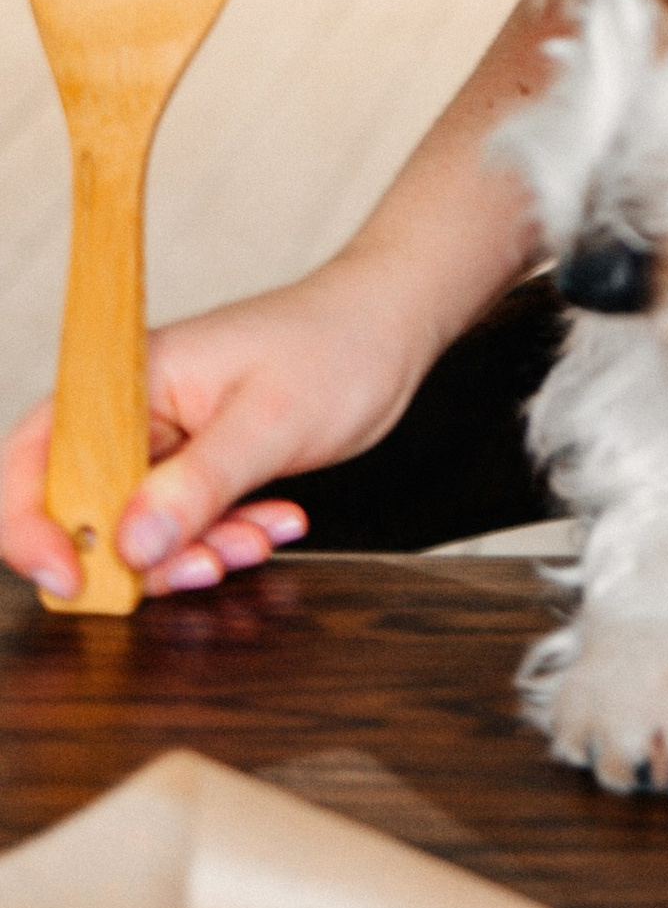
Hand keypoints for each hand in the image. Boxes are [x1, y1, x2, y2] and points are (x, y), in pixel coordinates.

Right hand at [0, 267, 420, 601]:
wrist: (393, 326)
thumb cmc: (335, 344)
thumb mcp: (271, 421)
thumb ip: (200, 485)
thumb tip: (132, 547)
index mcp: (127, 381)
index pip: (34, 456)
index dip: (32, 527)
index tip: (74, 581)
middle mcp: (134, 414)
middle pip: (85, 509)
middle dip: (139, 556)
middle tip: (208, 563)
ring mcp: (167, 443)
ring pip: (141, 530)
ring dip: (195, 551)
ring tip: (260, 536)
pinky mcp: (200, 467)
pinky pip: (187, 525)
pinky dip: (224, 538)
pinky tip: (276, 523)